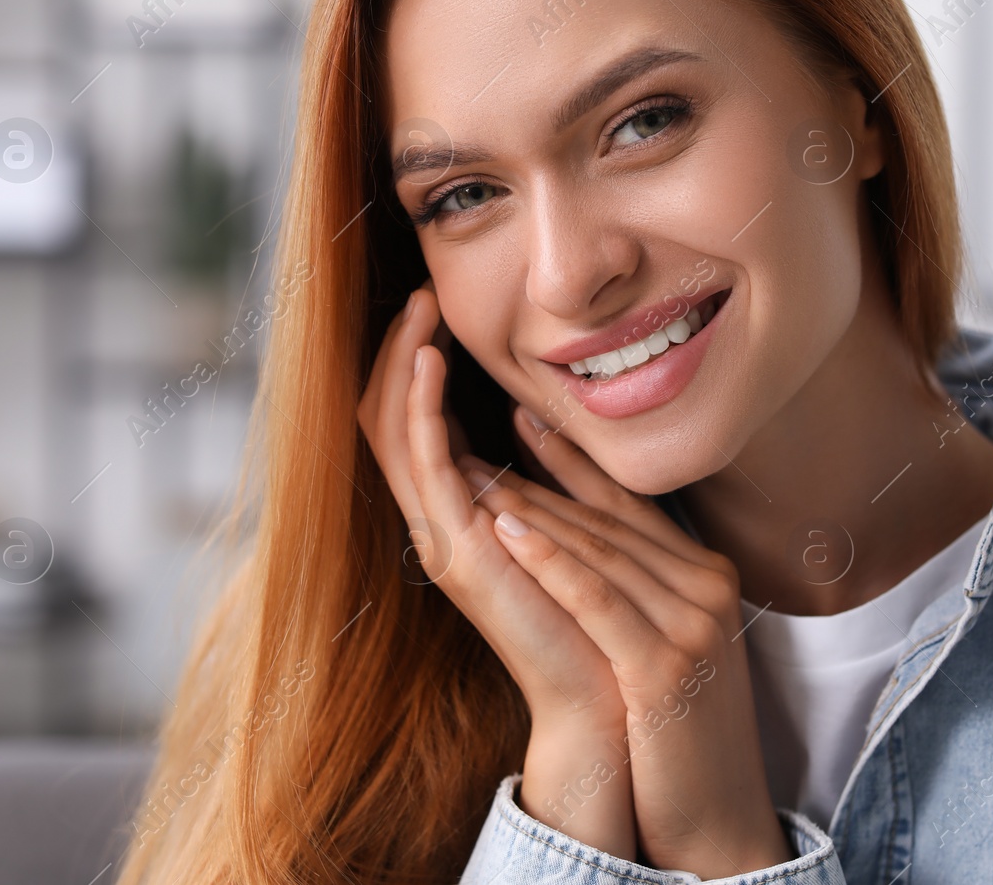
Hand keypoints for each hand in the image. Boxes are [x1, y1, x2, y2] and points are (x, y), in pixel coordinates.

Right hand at [355, 283, 635, 856]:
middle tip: (419, 294)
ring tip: (420, 310)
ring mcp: (439, 536)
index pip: (411, 423)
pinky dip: (419, 406)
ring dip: (401, 364)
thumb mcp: (563, 526)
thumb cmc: (596, 614)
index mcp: (459, 514)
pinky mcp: (457, 549)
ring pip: (391, 431)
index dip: (413, 363)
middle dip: (398, 351)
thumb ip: (541, 479)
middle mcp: (437, 522)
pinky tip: (432, 359)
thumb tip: (531, 421)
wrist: (606, 698)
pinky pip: (421, 463)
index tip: (435, 305)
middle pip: (386, 418)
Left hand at [458, 408, 791, 877]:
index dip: (572, 460)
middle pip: (604, 521)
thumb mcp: (666, 645)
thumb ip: (640, 590)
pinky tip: (506, 530)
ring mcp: (692, 622)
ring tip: (471, 475)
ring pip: (595, 550)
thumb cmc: (680, 734)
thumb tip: (586, 543)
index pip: (628, 504)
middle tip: (473, 443)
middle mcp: (706, 586)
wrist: (717, 817)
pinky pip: (597, 597)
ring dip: (527, 509)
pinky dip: (549, 561)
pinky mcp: (666, 664)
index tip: (523, 420)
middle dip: (532, 481)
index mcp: (706, 574)